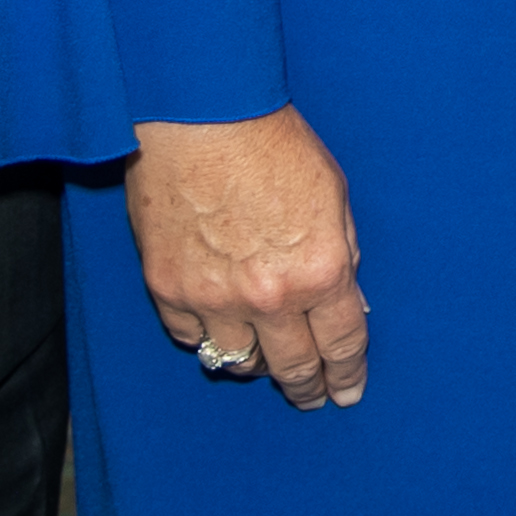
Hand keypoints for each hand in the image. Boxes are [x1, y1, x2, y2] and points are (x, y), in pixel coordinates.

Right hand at [130, 106, 369, 405]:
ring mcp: (213, 298)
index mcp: (320, 272)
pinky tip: (219, 333)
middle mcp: (269, 297)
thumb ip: (341, 254)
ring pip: (239, 362)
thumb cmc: (272, 145)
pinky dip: (207, 340)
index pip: (341, 345)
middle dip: (308, 388)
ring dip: (257, 366)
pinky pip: (191, 339)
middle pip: (293, 367)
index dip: (347, 374)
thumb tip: (343, 298)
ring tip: (266, 363)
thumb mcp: (334, 196)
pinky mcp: (168, 289)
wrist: (199, 118)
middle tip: (313, 397)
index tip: (347, 391)